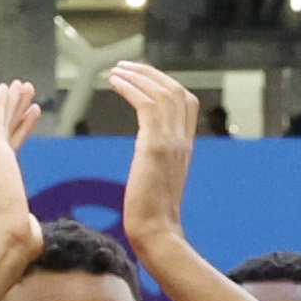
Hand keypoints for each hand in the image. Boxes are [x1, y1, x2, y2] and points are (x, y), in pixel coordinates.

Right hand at [0, 76, 43, 272]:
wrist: (9, 240)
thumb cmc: (20, 243)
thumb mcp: (27, 231)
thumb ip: (29, 227)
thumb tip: (34, 236)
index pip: (13, 147)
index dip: (22, 128)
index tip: (31, 113)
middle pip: (5, 130)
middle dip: (16, 109)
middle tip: (24, 90)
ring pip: (1, 122)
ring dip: (12, 102)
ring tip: (23, 84)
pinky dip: (1, 104)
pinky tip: (8, 88)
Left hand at [107, 55, 198, 247]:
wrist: (157, 234)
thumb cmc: (152, 218)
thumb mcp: (158, 183)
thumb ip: (156, 163)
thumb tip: (146, 160)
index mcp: (185, 148)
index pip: (186, 102)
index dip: (164, 84)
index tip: (141, 78)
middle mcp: (183, 140)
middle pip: (176, 90)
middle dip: (150, 73)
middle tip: (124, 66)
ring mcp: (172, 142)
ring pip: (161, 92)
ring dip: (136, 76)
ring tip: (114, 71)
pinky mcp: (155, 146)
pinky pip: (145, 104)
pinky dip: (129, 88)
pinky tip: (114, 83)